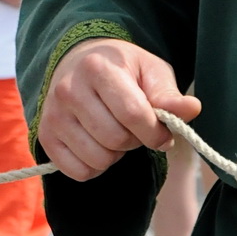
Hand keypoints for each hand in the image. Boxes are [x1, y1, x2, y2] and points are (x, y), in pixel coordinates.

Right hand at [36, 37, 200, 180]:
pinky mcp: (45, 136)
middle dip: (135, 141)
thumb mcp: (151, 72)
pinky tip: (97, 146)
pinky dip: (94, 168)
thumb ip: (170, 95)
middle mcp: (68, 90)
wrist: (79, 63)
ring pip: (98, 159)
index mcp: (97, 68)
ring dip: (115, 155)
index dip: (156, 132)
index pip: (133, 114)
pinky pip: (77, 172)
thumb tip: (191, 109)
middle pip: (115, 139)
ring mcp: (53, 114)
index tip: (162, 132)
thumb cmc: (123, 70)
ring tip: (113, 134)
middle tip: (134, 129)